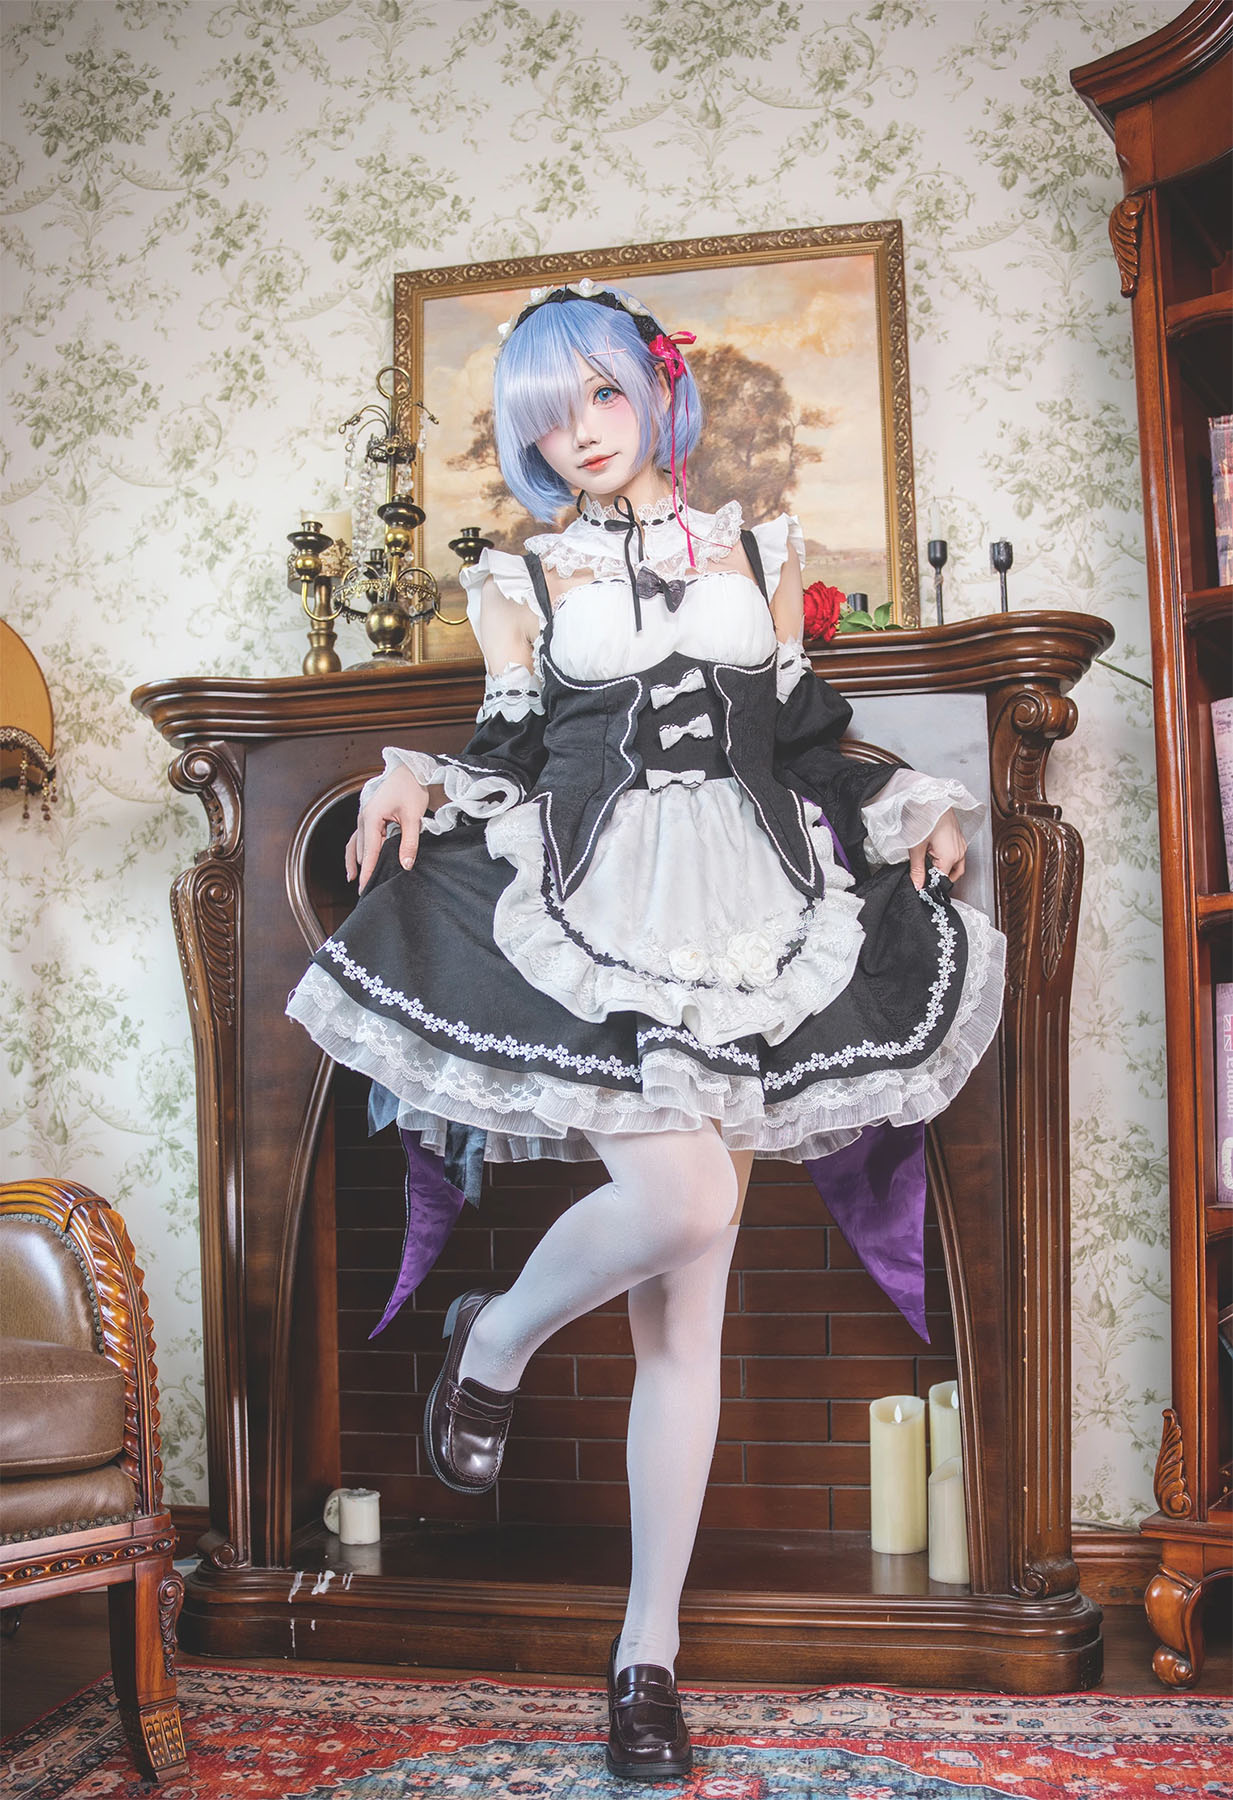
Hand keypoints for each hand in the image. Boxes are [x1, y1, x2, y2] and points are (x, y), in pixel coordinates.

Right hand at [345, 763, 429, 893]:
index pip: (369, 852)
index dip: (368, 872)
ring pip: (356, 845)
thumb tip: (406, 865)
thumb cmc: (411, 789)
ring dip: (356, 862)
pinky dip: (357, 851)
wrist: (410, 772)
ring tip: (355, 880)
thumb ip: (409, 842)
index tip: (365, 889)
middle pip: (362, 851)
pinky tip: (357, 863)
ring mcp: (364, 818)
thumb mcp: (413, 817)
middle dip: (364, 870)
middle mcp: (363, 819)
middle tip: (367, 891)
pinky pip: (359, 838)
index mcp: (372, 818)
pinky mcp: (369, 818)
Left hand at [908, 806, 966, 891]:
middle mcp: (960, 852)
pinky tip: (933, 851)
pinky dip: (946, 857)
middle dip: (938, 877)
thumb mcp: (916, 847)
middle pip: (952, 874)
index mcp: (951, 857)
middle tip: (923, 874)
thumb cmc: (924, 817)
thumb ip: (917, 870)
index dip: (931, 884)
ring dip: (942, 867)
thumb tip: (917, 885)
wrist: (930, 796)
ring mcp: (961, 843)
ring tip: (927, 861)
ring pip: (955, 865)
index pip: (943, 880)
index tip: (920, 884)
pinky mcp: (958, 837)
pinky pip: (955, 853)